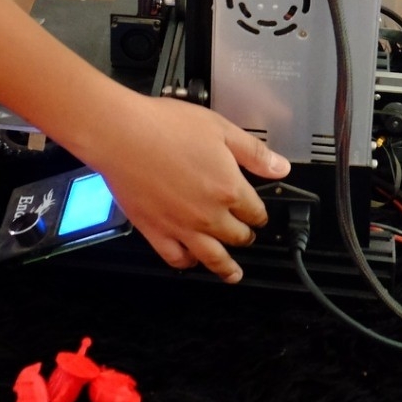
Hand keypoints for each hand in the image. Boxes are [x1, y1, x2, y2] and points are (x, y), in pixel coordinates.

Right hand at [90, 93, 289, 282]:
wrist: (121, 134)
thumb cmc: (165, 126)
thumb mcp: (220, 129)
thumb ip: (253, 152)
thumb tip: (281, 167)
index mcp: (229, 189)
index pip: (255, 211)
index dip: (259, 213)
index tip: (257, 213)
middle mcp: (209, 215)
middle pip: (237, 235)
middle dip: (245, 235)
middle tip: (245, 235)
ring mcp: (181, 227)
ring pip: (212, 257)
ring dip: (227, 267)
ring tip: (233, 274)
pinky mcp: (155, 231)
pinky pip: (176, 258)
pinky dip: (187, 262)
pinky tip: (190, 261)